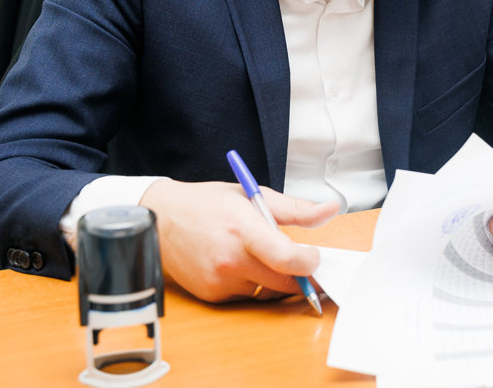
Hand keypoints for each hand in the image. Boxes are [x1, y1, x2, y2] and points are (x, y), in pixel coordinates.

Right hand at [139, 179, 337, 302]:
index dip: (310, 263)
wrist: (161, 220)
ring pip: (267, 291)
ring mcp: (220, 281)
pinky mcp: (213, 295)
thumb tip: (331, 209)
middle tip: (305, 262)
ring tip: (263, 255)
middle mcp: (231, 260)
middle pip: (284, 282)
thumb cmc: (207, 204)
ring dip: (275, 278)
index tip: (315, 257)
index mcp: (244, 229)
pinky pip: (248, 296)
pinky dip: (253, 283)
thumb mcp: (253, 195)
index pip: (287, 259)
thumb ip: (296, 209)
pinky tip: (242, 264)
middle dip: (301, 275)